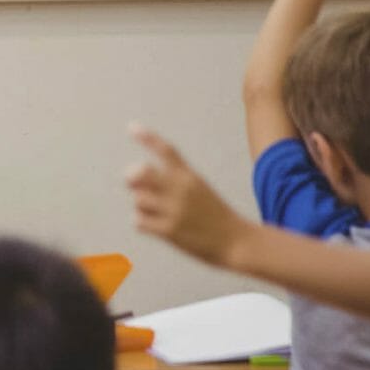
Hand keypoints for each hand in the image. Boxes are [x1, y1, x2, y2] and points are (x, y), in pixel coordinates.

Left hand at [126, 126, 247, 266]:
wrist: (238, 242)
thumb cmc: (215, 215)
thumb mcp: (199, 189)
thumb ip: (170, 181)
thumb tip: (132, 179)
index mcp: (190, 177)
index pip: (167, 151)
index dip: (148, 138)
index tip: (131, 127)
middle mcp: (181, 190)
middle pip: (141, 172)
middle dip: (132, 178)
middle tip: (133, 184)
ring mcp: (175, 210)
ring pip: (138, 199)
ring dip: (142, 207)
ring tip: (158, 214)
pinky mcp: (169, 230)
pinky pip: (139, 221)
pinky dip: (143, 223)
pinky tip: (156, 227)